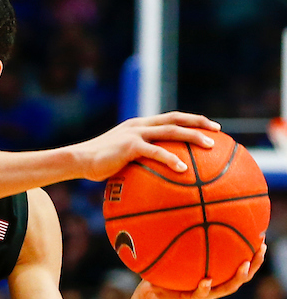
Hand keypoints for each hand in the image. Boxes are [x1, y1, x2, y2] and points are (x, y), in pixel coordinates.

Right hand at [71, 111, 220, 180]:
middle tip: (219, 131)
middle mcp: (139, 125)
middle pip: (175, 118)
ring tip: (209, 146)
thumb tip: (157, 181)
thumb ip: (139, 163)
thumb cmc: (99, 165)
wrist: (78, 160)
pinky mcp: (129, 145)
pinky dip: (171, 159)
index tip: (210, 127)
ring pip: (170, 130)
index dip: (191, 120)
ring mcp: (135, 133)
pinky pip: (155, 151)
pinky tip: (183, 169)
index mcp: (140, 126)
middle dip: (198, 122)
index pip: (170, 117)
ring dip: (192, 136)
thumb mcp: (122, 160)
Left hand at [134, 244, 265, 298]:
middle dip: (253, 265)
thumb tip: (188, 208)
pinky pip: (197, 296)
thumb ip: (184, 236)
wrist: (148, 293)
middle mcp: (212, 285)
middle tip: (260, 250)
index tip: (261, 239)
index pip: (238, 265)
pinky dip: (202, 289)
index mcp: (214, 274)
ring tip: (243, 266)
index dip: (252, 255)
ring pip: (225, 289)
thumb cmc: (165, 270)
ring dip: (236, 278)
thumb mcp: (175, 252)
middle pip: (240, 277)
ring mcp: (201, 295)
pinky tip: (206, 280)